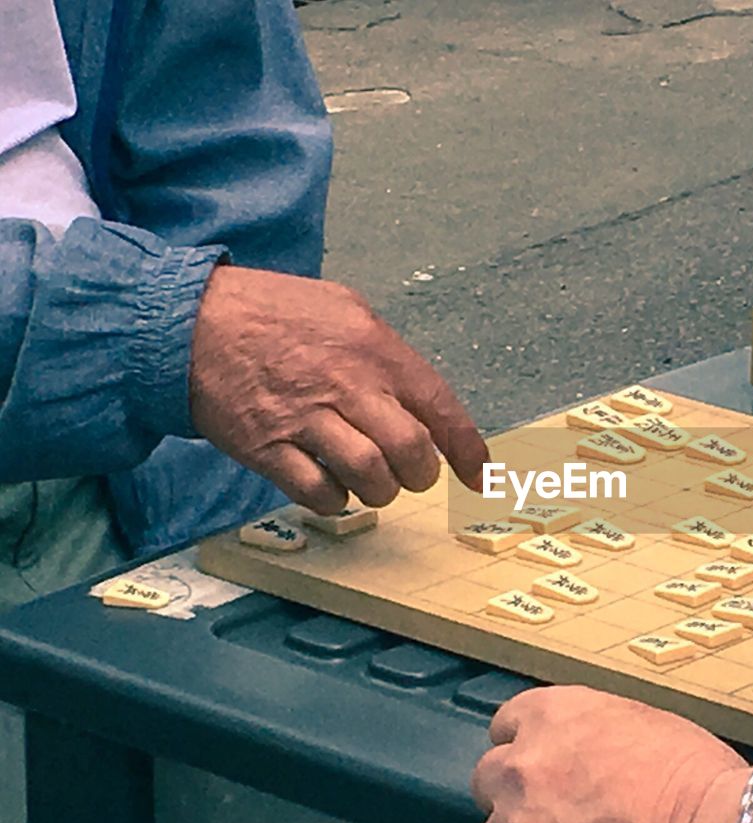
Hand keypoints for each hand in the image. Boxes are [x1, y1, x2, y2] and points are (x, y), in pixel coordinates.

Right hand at [189, 265, 488, 512]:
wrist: (187, 321)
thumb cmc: (269, 312)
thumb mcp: (342, 307)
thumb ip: (386, 352)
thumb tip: (421, 397)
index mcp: (372, 348)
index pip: (439, 406)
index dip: (467, 448)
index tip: (479, 473)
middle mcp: (345, 385)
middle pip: (411, 451)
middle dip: (421, 474)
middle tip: (412, 474)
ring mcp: (305, 419)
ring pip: (370, 477)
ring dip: (380, 491)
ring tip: (372, 482)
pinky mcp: (267, 448)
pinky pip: (318, 492)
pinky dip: (334, 500)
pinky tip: (332, 486)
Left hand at [471, 686, 751, 822]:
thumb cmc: (697, 782)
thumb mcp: (642, 724)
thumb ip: (592, 737)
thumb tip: (586, 759)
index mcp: (550, 717)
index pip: (505, 728)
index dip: (529, 749)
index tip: (546, 767)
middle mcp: (521, 769)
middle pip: (489, 784)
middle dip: (517, 800)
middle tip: (558, 818)